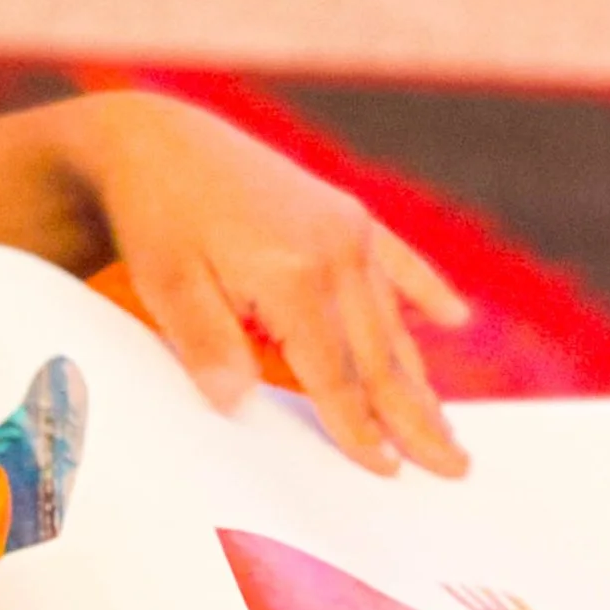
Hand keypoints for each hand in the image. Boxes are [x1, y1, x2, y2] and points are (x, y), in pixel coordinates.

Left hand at [76, 93, 468, 475]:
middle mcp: (337, 251)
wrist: (155, 138)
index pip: (337, 374)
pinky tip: (454, 318)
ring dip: (419, 374)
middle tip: (454, 468)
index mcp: (295, 276)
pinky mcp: (342, 212)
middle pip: (380, 355)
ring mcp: (347, 228)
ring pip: (391, 319)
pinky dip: (425, 291)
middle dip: (415, 417)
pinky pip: (396, 261)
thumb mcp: (168, 284)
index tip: (387, 471)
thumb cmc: (157, 216)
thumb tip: (238, 405)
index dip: (360, 428)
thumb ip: (207, 345)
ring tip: (447, 424)